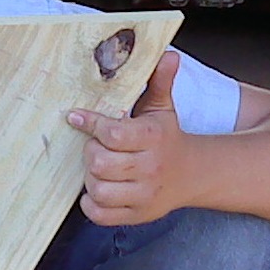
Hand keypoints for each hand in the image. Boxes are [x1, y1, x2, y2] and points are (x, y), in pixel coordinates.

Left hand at [66, 51, 193, 225]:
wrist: (193, 174)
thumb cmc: (168, 138)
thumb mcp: (163, 108)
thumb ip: (160, 82)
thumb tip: (167, 55)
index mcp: (153, 138)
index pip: (113, 134)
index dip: (90, 125)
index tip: (76, 117)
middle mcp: (151, 168)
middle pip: (100, 163)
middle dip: (90, 153)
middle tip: (96, 147)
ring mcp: (144, 194)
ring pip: (99, 189)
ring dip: (90, 178)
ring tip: (98, 168)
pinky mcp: (137, 215)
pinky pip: (101, 215)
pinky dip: (91, 204)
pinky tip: (96, 189)